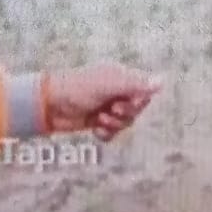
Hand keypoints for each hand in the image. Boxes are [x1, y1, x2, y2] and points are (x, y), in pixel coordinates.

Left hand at [45, 62, 161, 140]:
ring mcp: (106, 106)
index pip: (143, 92)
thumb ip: (135, 84)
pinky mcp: (97, 121)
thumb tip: (162, 82)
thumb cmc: (78, 88)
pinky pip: (112, 133)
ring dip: (114, 125)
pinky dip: (106, 134)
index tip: (127, 102)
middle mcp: (115, 91)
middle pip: (136, 110)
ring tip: (100, 120)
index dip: (139, 101)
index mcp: (119, 77)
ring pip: (125, 123)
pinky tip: (96, 130)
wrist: (49, 104)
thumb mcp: (109, 84)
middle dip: (125, 115)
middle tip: (111, 110)